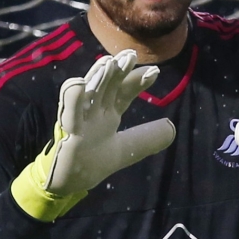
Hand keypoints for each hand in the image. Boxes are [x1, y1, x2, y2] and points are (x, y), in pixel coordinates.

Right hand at [12, 50, 175, 220]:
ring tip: (109, 62)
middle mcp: (94, 109)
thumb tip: (172, 128)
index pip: (124, 91)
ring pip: (88, 92)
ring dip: (97, 77)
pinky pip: (69, 113)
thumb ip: (146, 139)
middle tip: (131, 55)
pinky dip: (72, 99)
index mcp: (107, 111)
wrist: (68, 183)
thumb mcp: (126, 150)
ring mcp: (80, 118)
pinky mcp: (67, 132)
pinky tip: (79, 84)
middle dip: (118, 70)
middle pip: (107, 85)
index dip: (138, 81)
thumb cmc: (92, 161)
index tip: (155, 71)